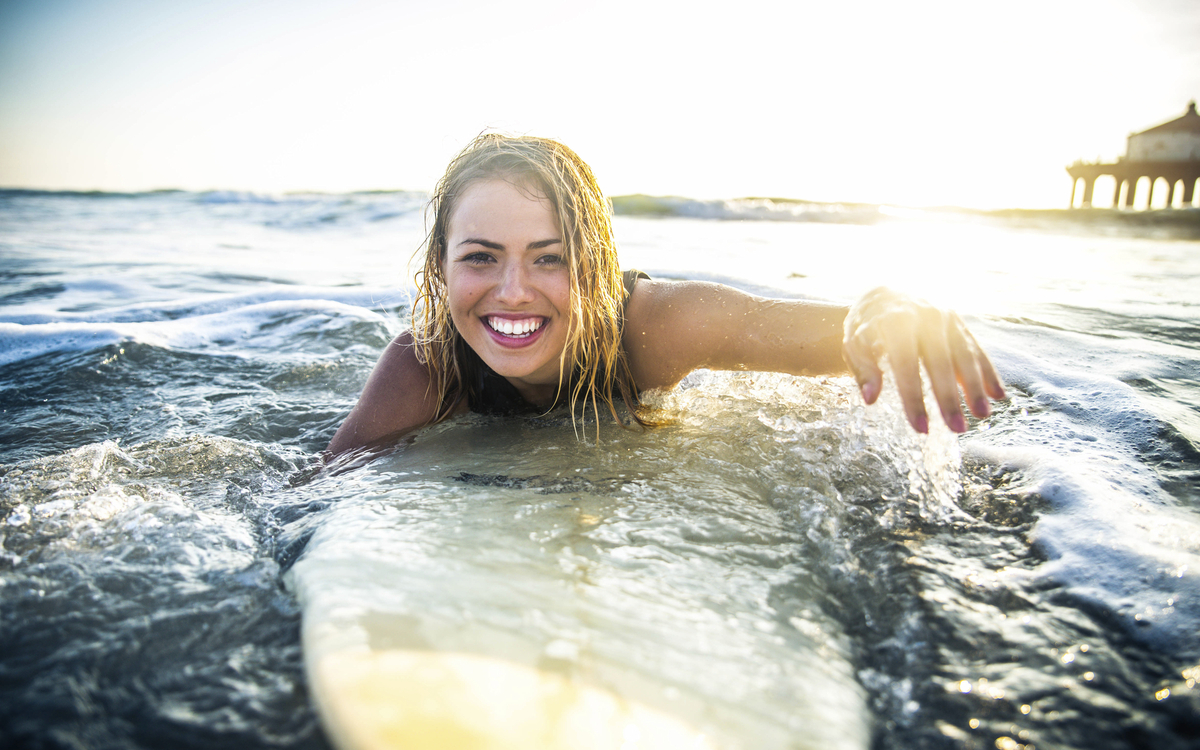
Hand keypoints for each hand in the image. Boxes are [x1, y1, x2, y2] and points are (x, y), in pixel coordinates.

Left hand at [841, 287, 1004, 432]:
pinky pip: (976, 349)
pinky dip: (988, 372)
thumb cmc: (868, 325)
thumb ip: (863, 369)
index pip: (905, 364)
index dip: (913, 397)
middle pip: (940, 362)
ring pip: (964, 355)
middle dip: (949, 397)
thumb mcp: (854, 342)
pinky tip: (997, 395)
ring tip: (982, 415)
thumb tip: (871, 399)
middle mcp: (925, 316)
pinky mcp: (960, 323)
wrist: (887, 293)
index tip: (920, 427)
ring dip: (975, 387)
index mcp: (895, 320)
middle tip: (957, 429)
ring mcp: (946, 318)